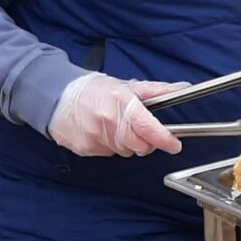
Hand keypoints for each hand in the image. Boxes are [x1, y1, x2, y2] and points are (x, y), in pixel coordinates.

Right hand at [47, 72, 185, 156]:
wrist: (57, 96)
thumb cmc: (94, 90)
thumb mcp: (127, 86)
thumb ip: (156, 91)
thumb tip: (182, 88)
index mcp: (122, 103)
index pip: (148, 128)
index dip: (165, 139)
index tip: (174, 144)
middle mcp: (108, 121)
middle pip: (140, 146)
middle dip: (146, 142)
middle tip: (141, 130)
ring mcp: (95, 137)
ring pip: (125, 152)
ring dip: (127, 143)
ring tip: (116, 126)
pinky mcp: (85, 148)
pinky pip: (108, 154)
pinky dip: (110, 146)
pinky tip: (103, 132)